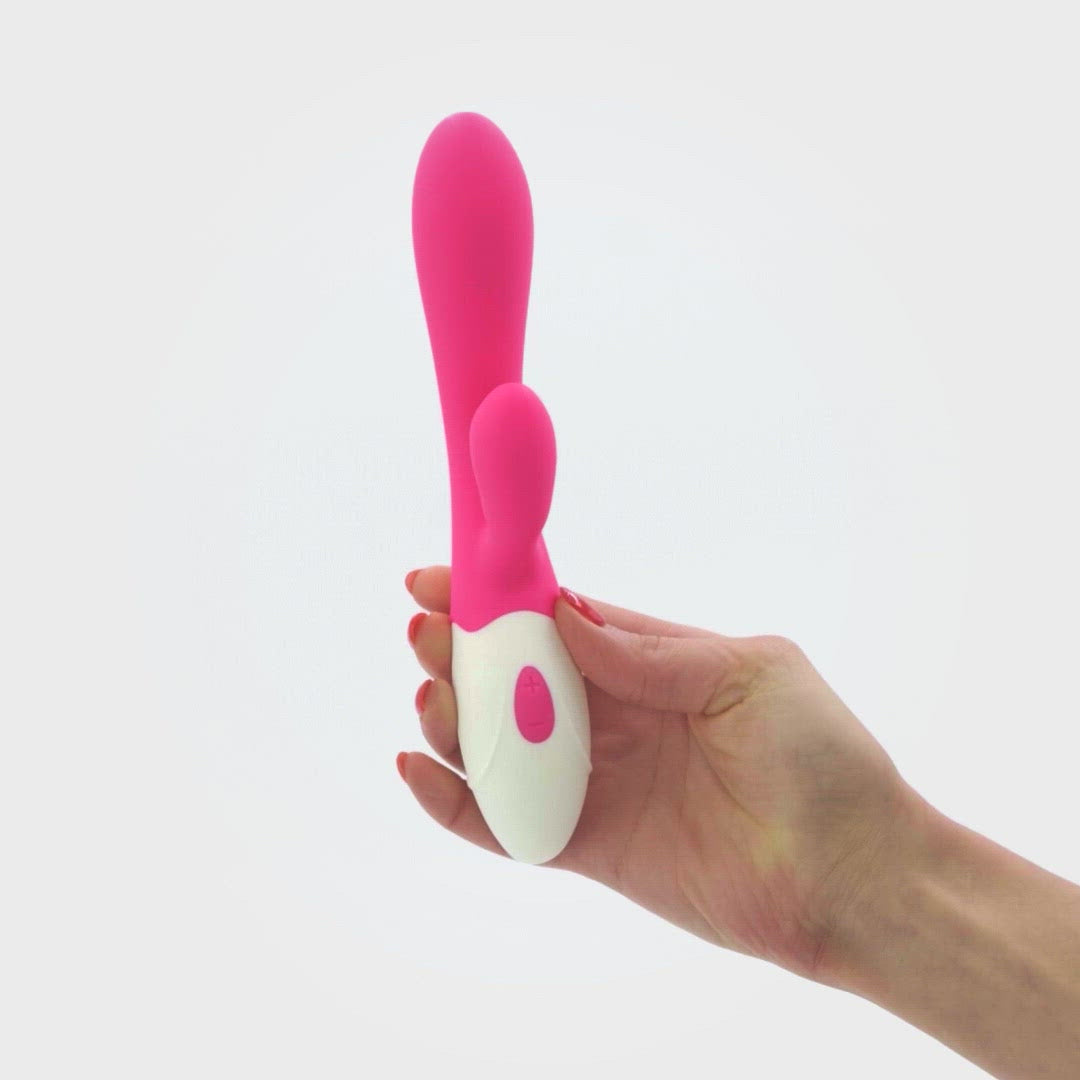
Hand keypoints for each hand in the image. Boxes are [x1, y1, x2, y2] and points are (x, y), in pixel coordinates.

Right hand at [399, 567, 918, 982]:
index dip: (501, 598)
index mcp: (652, 663)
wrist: (854, 877)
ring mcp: (598, 781)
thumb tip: (562, 614)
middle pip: (517, 678)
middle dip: (464, 651)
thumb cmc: (820, 759)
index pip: (559, 620)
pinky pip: (507, 823)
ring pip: (501, 745)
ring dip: (454, 720)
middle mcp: (616, 717)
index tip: (443, 577)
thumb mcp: (745, 674)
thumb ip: (649, 653)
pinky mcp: (587, 845)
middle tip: (425, 633)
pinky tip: (419, 771)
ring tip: (431, 697)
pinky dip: (455, 801)